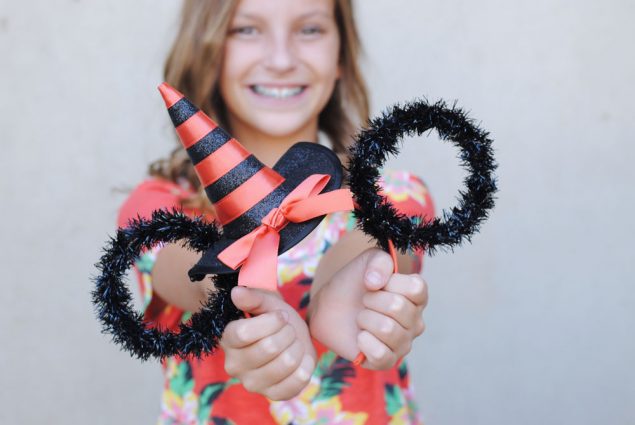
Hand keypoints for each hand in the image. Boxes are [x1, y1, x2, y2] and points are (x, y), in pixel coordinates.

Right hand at [220, 286, 315, 399]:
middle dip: (287, 332)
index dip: (271, 321)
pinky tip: (302, 359)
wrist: (291, 337)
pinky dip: (305, 367)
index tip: (281, 316)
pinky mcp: (272, 395)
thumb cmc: (275, 318)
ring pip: (285, 363)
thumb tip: (237, 292)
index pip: (244, 333)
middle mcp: (234, 365)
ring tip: (294, 343)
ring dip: (297, 347)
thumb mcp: (266, 302)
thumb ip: (252, 297)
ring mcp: (252, 384)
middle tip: (289, 330)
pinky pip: (296, 383)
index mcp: (228, 340)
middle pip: (268, 347)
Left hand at [309, 249, 427, 369]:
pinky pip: (381, 354)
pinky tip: (360, 336)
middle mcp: (416, 321)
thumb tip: (376, 283)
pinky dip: (364, 342)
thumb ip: (379, 261)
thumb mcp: (368, 260)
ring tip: (362, 318)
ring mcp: (403, 343)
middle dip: (371, 300)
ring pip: (388, 329)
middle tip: (365, 302)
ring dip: (365, 319)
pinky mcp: (387, 362)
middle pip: (398, 307)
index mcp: (417, 297)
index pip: (415, 288)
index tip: (376, 283)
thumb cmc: (354, 283)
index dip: (390, 282)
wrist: (330, 306)